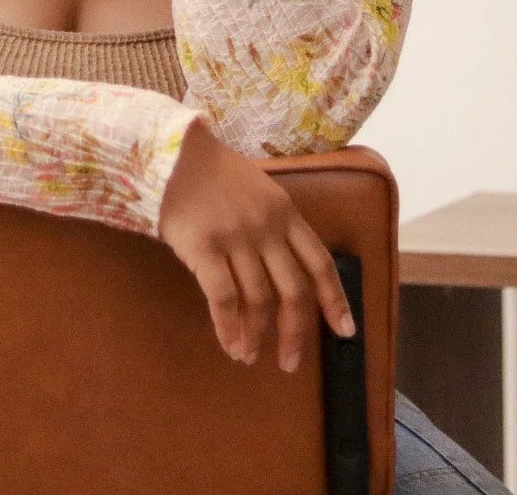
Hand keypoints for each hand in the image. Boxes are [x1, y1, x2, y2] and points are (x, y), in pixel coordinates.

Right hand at [156, 120, 355, 371]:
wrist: (171, 154)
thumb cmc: (213, 175)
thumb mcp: (259, 191)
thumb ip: (276, 226)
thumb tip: (286, 275)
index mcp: (286, 213)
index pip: (320, 263)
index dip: (335, 300)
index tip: (345, 331)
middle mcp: (267, 227)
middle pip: (293, 290)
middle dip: (295, 332)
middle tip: (289, 362)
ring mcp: (237, 238)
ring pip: (258, 299)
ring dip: (257, 335)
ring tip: (249, 356)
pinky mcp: (205, 248)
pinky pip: (223, 298)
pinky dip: (228, 328)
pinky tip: (229, 345)